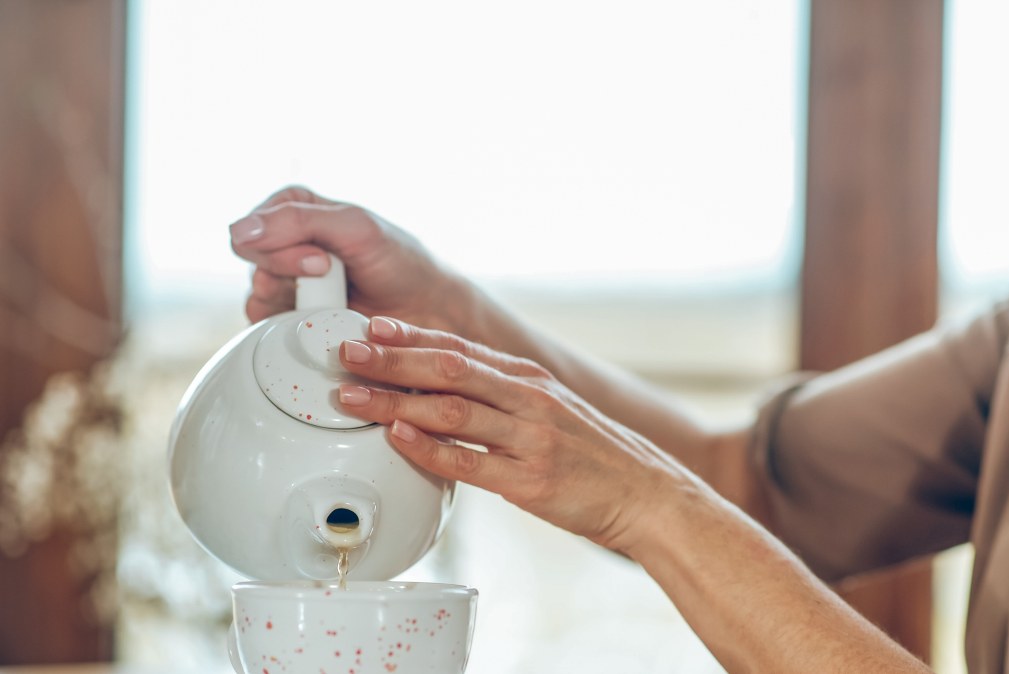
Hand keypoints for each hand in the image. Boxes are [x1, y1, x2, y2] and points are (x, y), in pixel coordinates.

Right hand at [229, 186, 472, 332]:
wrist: (427, 309)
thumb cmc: (399, 261)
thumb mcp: (355, 228)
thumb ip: (298, 221)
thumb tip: (240, 231)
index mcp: (295, 209)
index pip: (251, 228)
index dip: (278, 248)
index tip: (321, 260)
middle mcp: (286, 243)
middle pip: (249, 261)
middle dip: (287, 272)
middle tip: (327, 276)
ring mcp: (289, 281)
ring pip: (256, 295)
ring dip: (289, 302)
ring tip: (328, 302)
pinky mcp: (294, 316)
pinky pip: (267, 325)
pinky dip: (287, 327)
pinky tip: (316, 323)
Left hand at [334, 316, 703, 552]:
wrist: (645, 493)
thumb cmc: (592, 455)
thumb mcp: (550, 410)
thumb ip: (502, 396)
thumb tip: (444, 389)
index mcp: (530, 378)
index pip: (460, 347)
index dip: (411, 335)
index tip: (370, 326)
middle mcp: (529, 398)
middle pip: (449, 368)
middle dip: (391, 358)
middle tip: (345, 351)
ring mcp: (529, 438)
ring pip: (451, 410)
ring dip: (395, 400)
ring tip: (353, 395)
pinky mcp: (529, 480)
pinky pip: (468, 461)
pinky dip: (428, 448)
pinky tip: (398, 437)